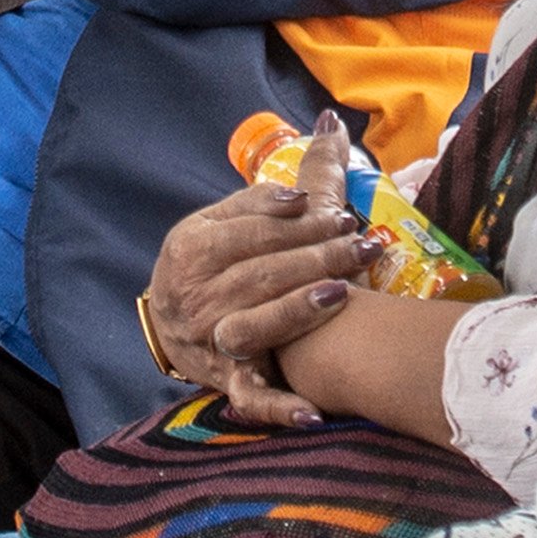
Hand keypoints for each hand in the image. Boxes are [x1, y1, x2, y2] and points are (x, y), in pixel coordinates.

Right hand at [140, 115, 374, 430]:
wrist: (175, 324)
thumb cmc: (211, 263)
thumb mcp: (225, 219)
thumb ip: (278, 184)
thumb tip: (331, 126)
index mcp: (192, 247)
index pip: (252, 231)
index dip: (297, 223)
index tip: (338, 215)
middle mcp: (196, 295)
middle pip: (261, 273)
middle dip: (316, 258)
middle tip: (361, 246)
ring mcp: (210, 341)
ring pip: (255, 326)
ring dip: (299, 311)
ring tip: (343, 292)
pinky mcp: (226, 382)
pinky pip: (252, 398)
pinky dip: (280, 408)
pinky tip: (314, 411)